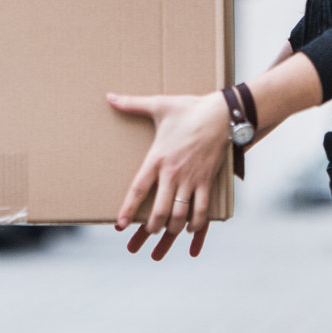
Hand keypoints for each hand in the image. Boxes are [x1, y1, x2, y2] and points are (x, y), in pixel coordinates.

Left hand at [106, 92, 229, 259]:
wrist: (222, 114)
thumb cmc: (189, 109)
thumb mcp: (158, 104)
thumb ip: (132, 104)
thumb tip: (109, 96)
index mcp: (157, 158)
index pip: (138, 189)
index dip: (128, 209)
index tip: (120, 225)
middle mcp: (173, 173)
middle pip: (159, 210)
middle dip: (151, 228)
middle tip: (143, 236)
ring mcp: (191, 179)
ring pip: (180, 215)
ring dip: (172, 229)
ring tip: (165, 235)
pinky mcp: (207, 181)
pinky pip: (202, 210)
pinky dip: (196, 224)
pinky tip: (190, 231)